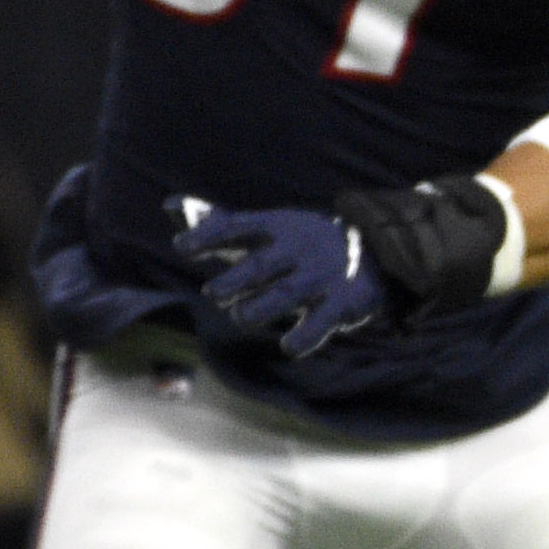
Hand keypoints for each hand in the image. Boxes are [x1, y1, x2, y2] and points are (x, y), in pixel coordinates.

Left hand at [173, 196, 395, 358]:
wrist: (378, 249)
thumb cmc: (303, 243)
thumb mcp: (269, 227)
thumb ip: (222, 223)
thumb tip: (170, 204)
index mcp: (278, 227)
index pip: (238, 227)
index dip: (208, 236)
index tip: (181, 246)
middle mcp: (298, 250)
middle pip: (260, 266)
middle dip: (234, 281)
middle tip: (214, 293)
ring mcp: (320, 278)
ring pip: (284, 297)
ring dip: (257, 309)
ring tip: (242, 315)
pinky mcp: (342, 303)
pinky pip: (319, 325)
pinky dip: (302, 338)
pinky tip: (289, 343)